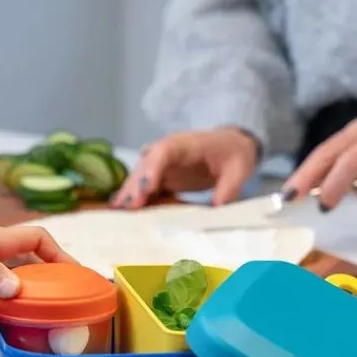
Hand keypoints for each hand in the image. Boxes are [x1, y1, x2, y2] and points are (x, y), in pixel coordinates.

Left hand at [0, 205, 73, 314]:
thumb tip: (16, 291)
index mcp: (1, 239)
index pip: (38, 241)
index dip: (59, 254)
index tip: (74, 273)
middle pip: (24, 264)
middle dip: (41, 280)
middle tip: (58, 301)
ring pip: (1, 282)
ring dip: (13, 297)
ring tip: (29, 317)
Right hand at [111, 127, 259, 208]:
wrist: (231, 145)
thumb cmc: (234, 153)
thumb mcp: (239, 168)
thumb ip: (229, 187)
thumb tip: (217, 208)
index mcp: (186, 144)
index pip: (164, 152)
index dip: (153, 168)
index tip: (147, 187)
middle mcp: (167, 152)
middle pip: (145, 166)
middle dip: (135, 186)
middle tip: (128, 207)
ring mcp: (161, 164)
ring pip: (140, 177)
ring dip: (129, 193)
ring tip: (117, 212)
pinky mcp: (161, 177)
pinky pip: (144, 187)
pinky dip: (134, 199)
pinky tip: (121, 212)